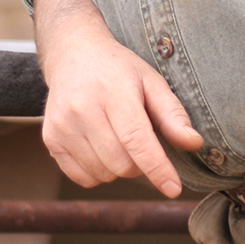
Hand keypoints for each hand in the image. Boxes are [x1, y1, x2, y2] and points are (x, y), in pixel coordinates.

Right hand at [34, 0, 203, 197]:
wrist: (74, 55)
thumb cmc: (118, 70)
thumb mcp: (152, 82)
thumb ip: (173, 114)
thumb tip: (194, 143)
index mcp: (113, 92)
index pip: (136, 140)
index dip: (157, 168)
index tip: (173, 188)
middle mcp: (82, 109)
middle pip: (120, 163)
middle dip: (140, 165)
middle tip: (142, 143)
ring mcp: (63, 125)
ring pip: (102, 173)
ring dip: (119, 169)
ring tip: (119, 140)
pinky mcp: (51, 139)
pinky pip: (82, 178)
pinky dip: (99, 172)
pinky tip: (101, 148)